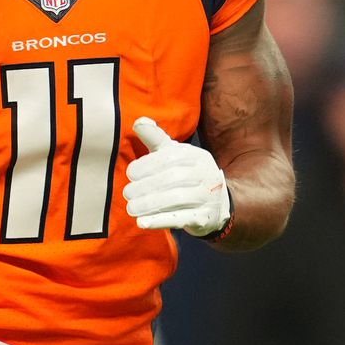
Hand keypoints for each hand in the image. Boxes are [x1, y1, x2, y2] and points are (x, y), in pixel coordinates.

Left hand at [124, 117, 231, 236]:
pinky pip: (181, 219)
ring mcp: (207, 197)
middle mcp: (205, 174)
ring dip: (149, 204)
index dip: (147, 165)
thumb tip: (138, 121)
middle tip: (127, 193)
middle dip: (145, 186)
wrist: (217, 204)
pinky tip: (142, 223)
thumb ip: (156, 139)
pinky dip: (159, 221)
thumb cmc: (187, 175)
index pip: (170, 157)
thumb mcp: (174, 155)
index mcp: (196, 156)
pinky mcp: (205, 218)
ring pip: (176, 199)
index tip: (130, 174)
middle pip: (172, 178)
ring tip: (131, 208)